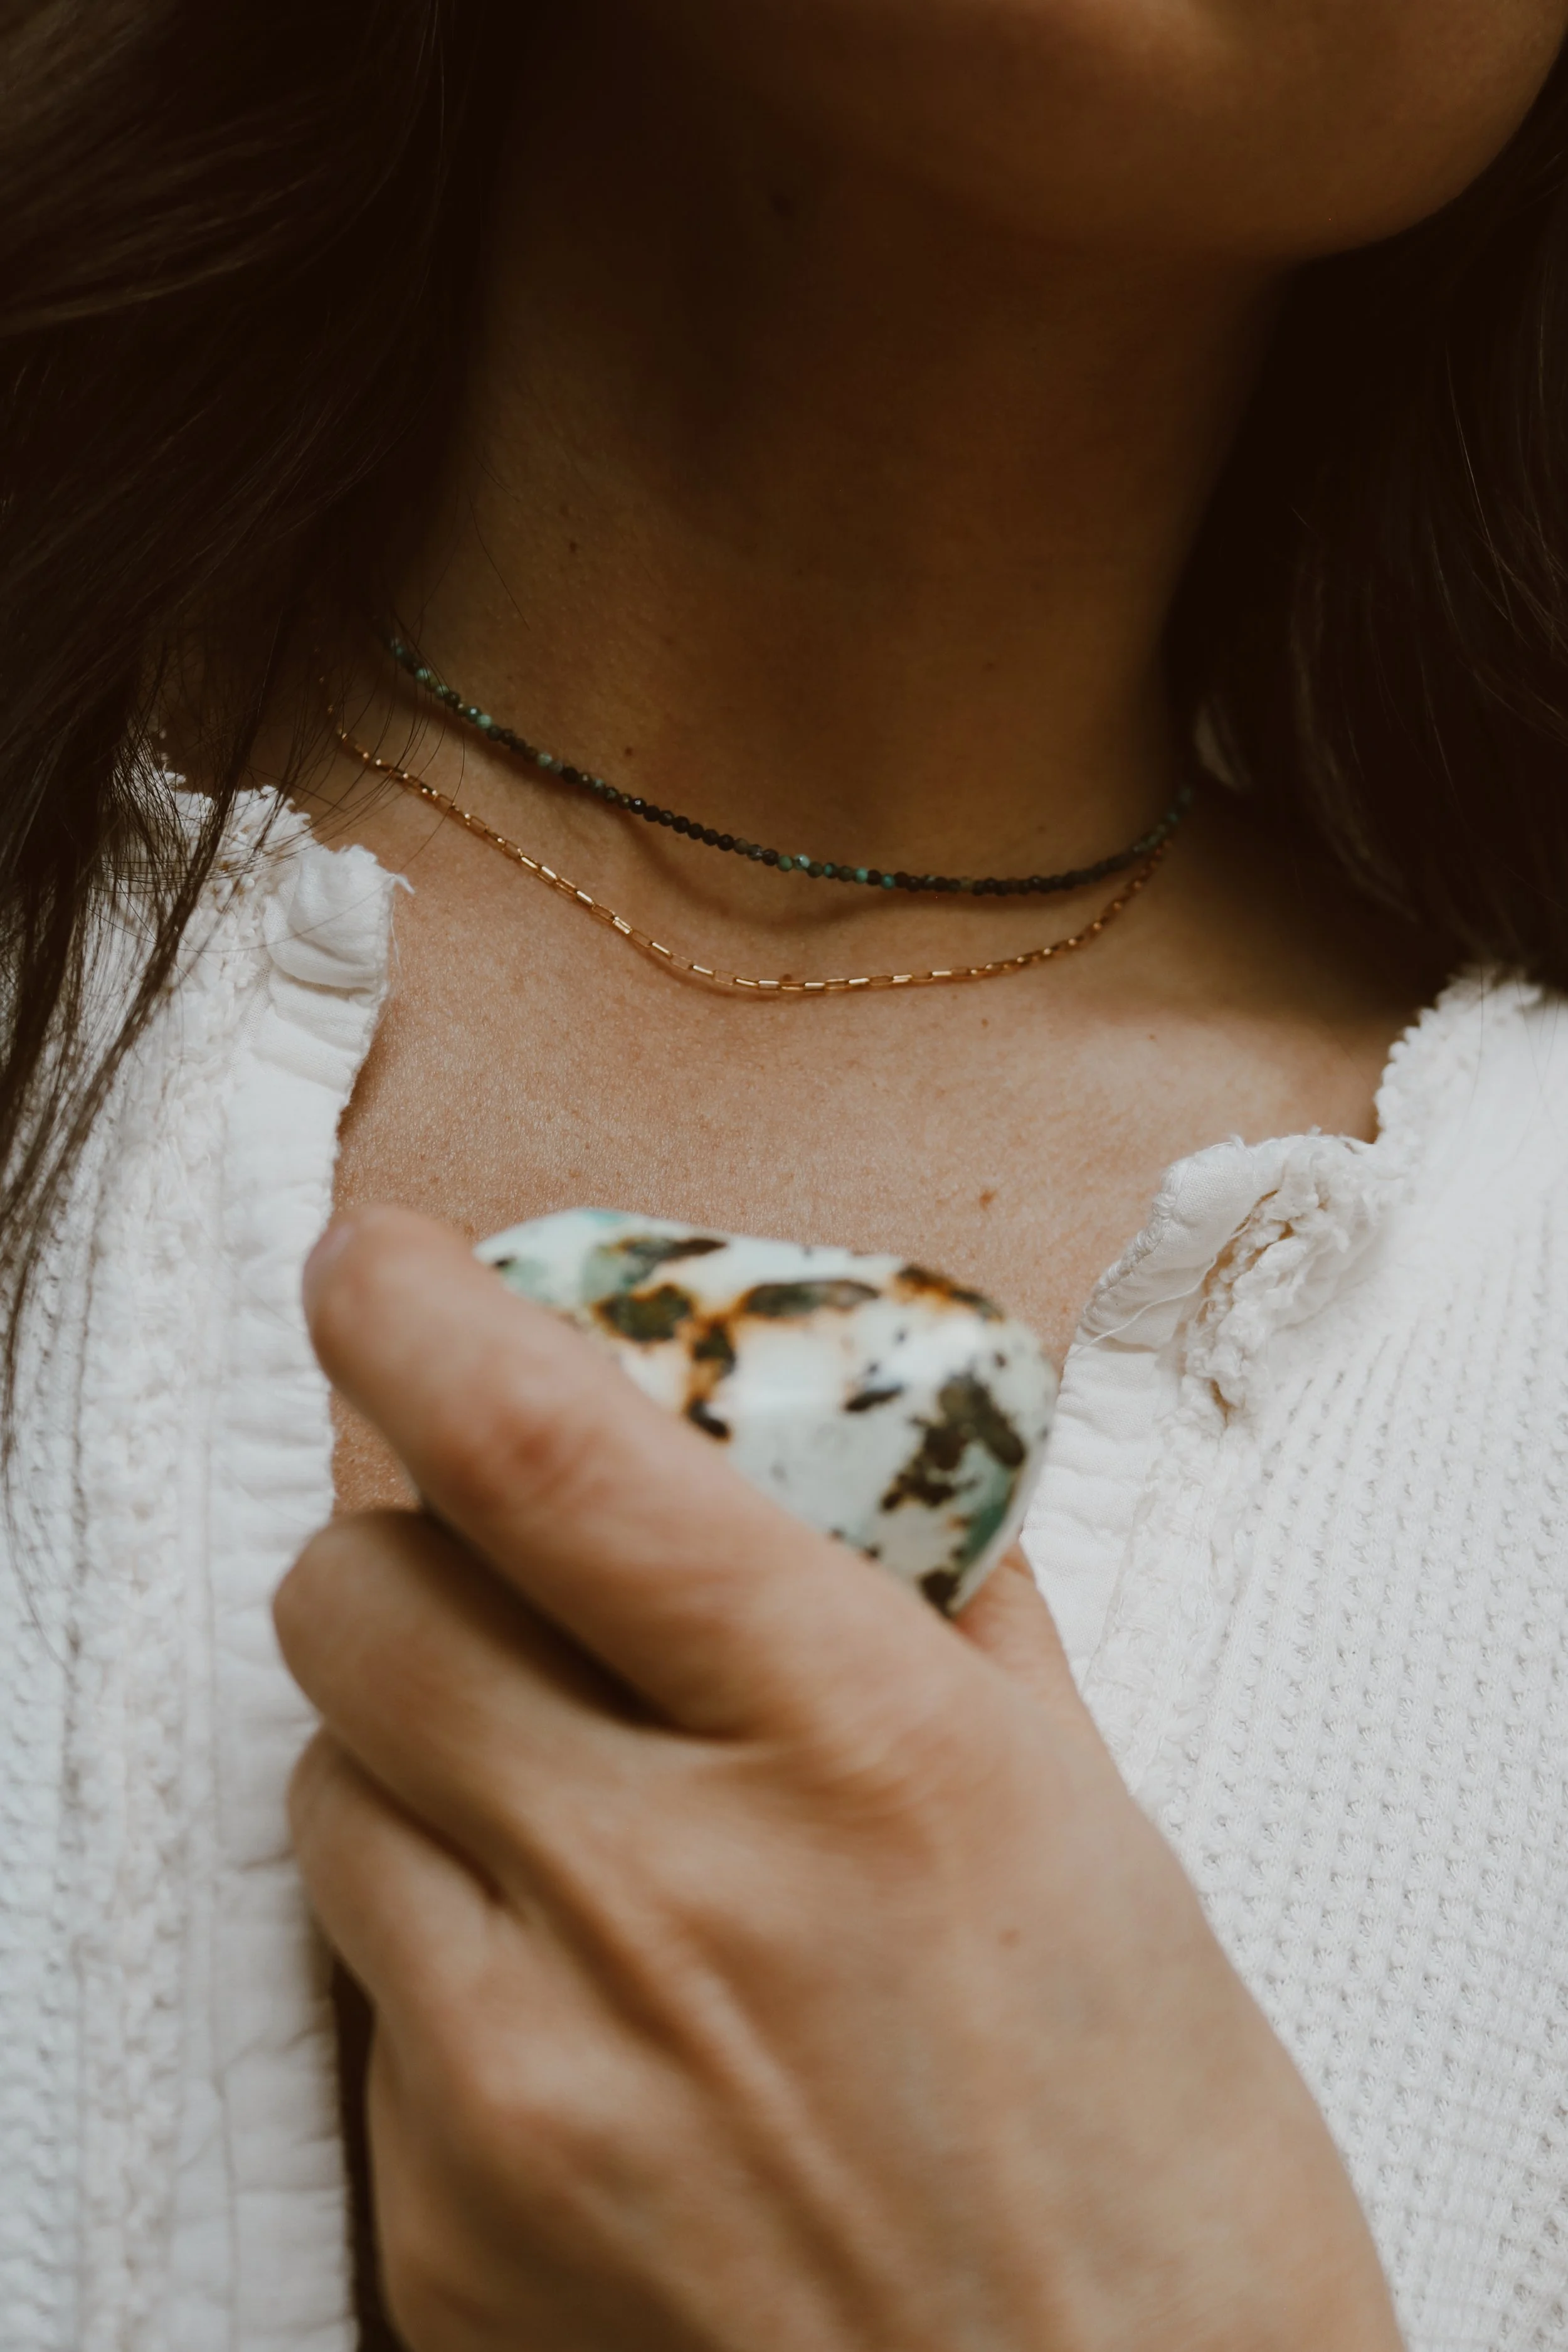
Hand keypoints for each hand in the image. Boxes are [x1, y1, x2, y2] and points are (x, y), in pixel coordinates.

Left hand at [277, 1206, 1402, 2351]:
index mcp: (859, 1746)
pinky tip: (581, 2028)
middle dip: (397, 1551)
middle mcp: (665, 1895)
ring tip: (554, 1826)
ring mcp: (530, 2083)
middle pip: (356, 1601)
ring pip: (321, 1793)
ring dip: (408, 1764)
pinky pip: (364, 2014)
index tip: (369, 1262)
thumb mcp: (1093, 1833)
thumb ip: (944, 1627)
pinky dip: (438, 1971)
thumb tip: (841, 1484)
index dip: (418, 1314)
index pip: (550, 1453)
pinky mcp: (447, 2242)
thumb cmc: (1155, 2167)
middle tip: (486, 1579)